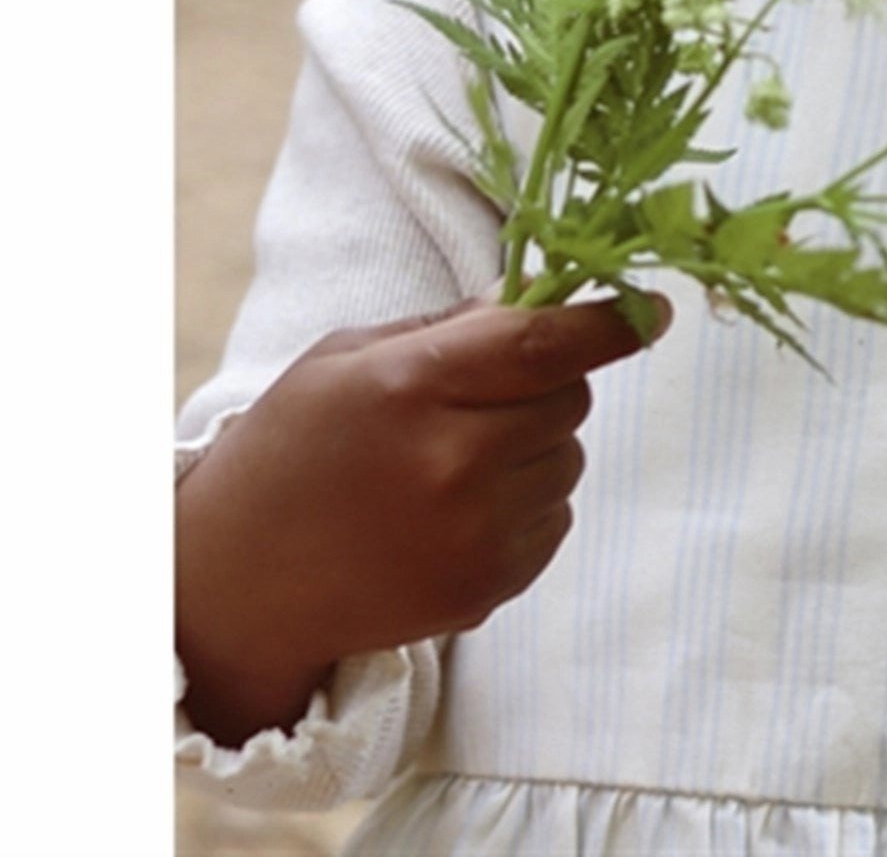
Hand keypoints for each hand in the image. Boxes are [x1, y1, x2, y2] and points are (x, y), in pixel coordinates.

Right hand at [176, 293, 668, 745]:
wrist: (237, 587)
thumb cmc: (289, 449)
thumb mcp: (349, 357)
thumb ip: (452, 325)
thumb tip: (540, 297)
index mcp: (414, 385)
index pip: (547, 342)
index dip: (610, 322)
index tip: (649, 308)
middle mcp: (453, 461)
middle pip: (571, 398)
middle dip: (548, 384)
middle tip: (483, 397)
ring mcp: (473, 533)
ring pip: (568, 458)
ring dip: (536, 447)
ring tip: (454, 461)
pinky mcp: (487, 589)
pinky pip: (556, 519)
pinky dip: (527, 504)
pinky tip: (456, 510)